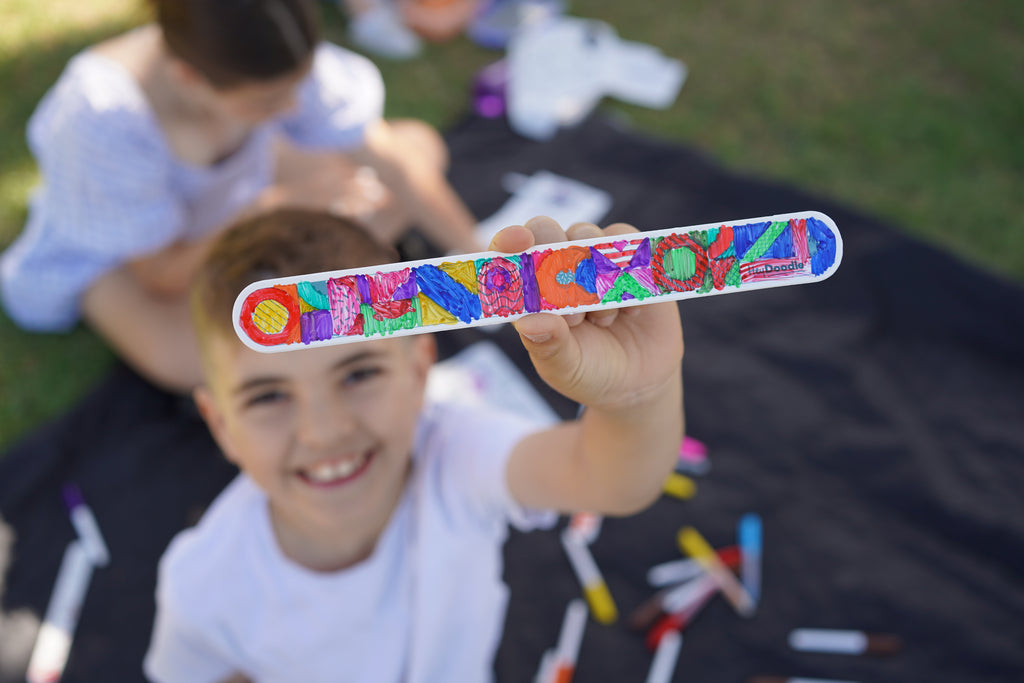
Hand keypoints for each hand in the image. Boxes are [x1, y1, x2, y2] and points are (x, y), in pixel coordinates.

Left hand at [490, 216, 683, 411]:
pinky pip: (625, 242)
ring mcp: (592, 260)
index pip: (508, 255)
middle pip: (544, 230)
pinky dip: (627, 275)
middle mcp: (557, 268)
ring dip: (593, 276)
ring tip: (601, 320)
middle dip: (554, 254)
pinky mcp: (629, 259)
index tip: (516, 241)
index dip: (507, 241)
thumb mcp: (565, 368)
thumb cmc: (590, 372)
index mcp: (529, 292)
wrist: (640, 381)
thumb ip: (548, 345)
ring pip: (586, 234)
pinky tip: (629, 312)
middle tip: (571, 305)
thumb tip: (528, 322)